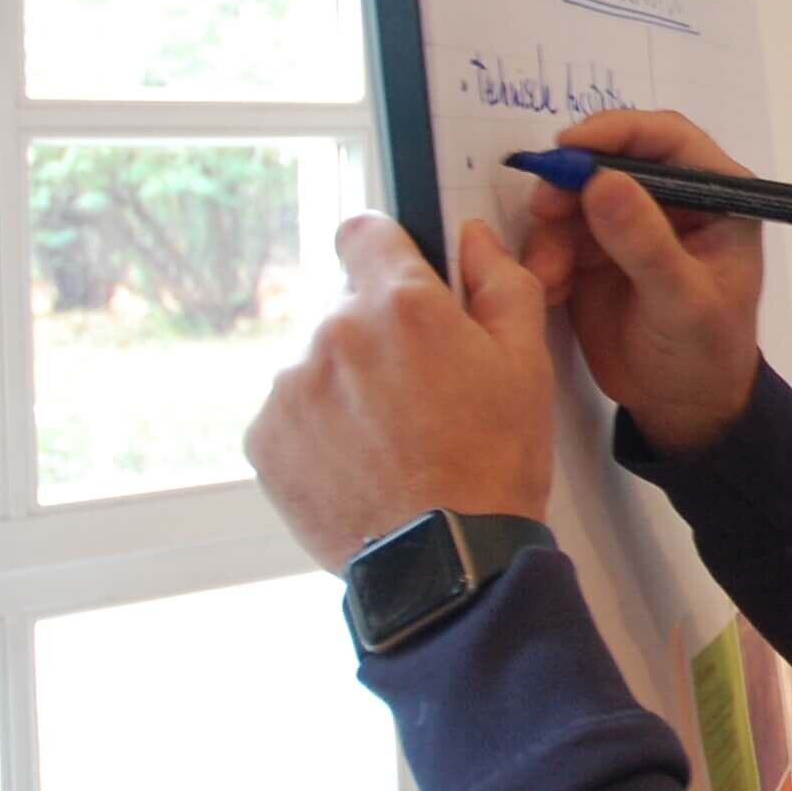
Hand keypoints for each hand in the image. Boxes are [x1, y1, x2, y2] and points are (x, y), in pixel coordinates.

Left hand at [246, 216, 556, 572]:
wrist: (446, 559)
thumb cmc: (492, 464)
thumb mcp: (526, 362)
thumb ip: (502, 282)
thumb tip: (475, 240)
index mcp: (400, 304)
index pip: (365, 231)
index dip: (387, 251)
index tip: (402, 280)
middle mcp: (334, 333)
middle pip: (348, 307)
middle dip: (380, 334)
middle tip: (423, 388)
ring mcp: (291, 386)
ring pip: (320, 362)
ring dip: (349, 384)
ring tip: (395, 437)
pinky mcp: (265, 437)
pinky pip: (292, 412)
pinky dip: (321, 429)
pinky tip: (365, 461)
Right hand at [520, 109, 762, 453]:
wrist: (682, 407)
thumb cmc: (705, 354)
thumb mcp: (682, 302)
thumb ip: (645, 244)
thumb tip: (604, 183)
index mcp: (717, 196)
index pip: (667, 138)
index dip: (618, 132)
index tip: (570, 146)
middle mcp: (672, 200)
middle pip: (611, 160)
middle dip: (572, 181)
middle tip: (544, 207)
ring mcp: (630, 223)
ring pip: (576, 198)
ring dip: (553, 229)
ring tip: (551, 277)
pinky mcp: (594, 251)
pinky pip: (556, 234)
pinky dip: (545, 256)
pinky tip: (551, 290)